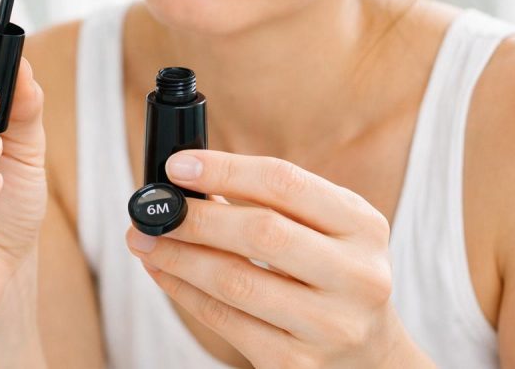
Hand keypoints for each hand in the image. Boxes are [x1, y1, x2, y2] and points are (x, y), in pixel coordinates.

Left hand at [125, 150, 431, 367]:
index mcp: (363, 226)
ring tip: (144, 239)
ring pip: (235, 282)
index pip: (285, 183)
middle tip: (152, 207)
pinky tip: (164, 272)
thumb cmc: (333, 272)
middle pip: (261, 233)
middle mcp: (356, 276)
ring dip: (178, 256)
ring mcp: (329, 326)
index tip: (177, 166)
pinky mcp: (296, 364)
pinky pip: (225, 321)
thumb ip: (272, 200)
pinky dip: (184, 292)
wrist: (370, 355)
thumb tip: (186, 182)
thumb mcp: (328, 227)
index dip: (224, 170)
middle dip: (195, 217)